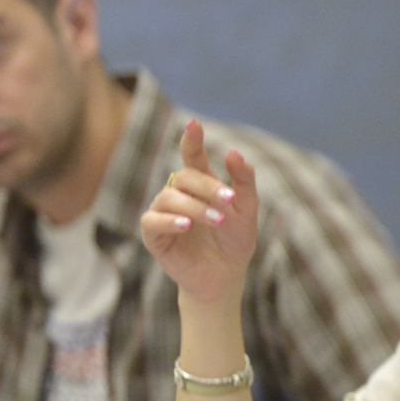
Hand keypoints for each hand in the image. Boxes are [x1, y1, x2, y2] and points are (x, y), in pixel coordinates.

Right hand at [139, 119, 259, 306]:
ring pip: (168, 197)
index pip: (192, 155)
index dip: (191, 139)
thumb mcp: (247, 210)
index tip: (194, 124)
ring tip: (216, 220)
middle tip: (229, 199)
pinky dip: (169, 221)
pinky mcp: (154, 236)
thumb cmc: (235, 241)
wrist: (226, 276)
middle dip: (207, 186)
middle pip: (184, 177)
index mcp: (200, 184)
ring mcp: (163, 214)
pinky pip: (152, 221)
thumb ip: (244, 181)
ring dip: (194, 206)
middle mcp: (178, 195)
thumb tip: (233, 152)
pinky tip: (186, 225)